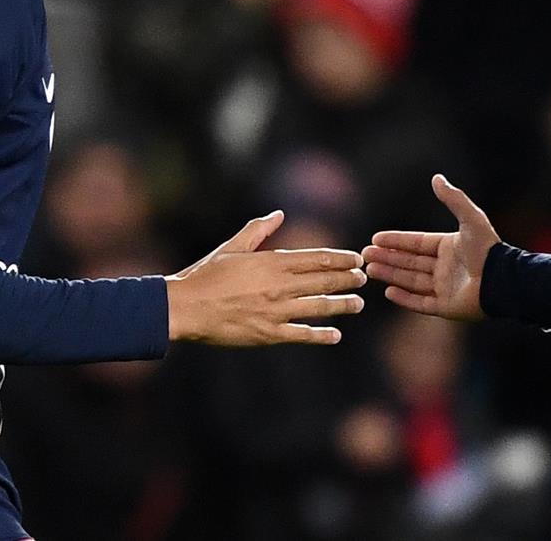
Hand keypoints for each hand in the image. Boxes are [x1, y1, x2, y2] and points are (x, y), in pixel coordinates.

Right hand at [166, 211, 365, 345]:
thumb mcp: (232, 247)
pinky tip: (335, 335)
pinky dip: (320, 334)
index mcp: (271, 262)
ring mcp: (275, 311)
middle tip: (364, 278)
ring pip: (318, 307)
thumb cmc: (206, 275)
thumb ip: (258, 230)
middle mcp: (279, 286)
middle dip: (347, 279)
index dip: (339, 258)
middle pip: (323, 281)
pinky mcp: (268, 334)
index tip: (356, 258)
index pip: (315, 259)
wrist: (186, 307)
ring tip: (358, 304)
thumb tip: (279, 215)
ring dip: (342, 305)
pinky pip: (301, 334)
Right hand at [362, 175, 497, 320]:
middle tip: (365, 254)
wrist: (502, 281)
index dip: (396, 240)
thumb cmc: (487, 250)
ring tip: (370, 269)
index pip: (416, 243)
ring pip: (411, 281)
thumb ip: (453, 198)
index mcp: (449, 248)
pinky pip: (420, 303)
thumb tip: (436, 177)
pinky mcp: (446, 308)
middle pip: (410, 262)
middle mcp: (445, 268)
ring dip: (391, 275)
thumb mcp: (470, 218)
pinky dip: (404, 298)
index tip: (376, 238)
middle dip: (387, 258)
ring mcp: (445, 288)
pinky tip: (388, 291)